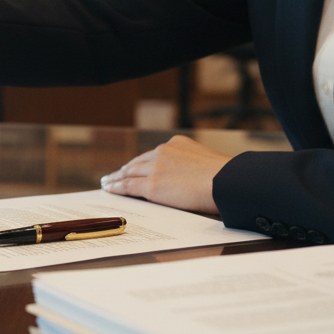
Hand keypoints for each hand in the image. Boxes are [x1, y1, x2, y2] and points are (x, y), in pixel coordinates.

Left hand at [99, 134, 228, 213]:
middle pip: (138, 162)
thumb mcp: (208, 162)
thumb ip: (195, 165)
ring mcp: (155, 168)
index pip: (153, 155)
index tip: (133, 166)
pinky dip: (117, 187)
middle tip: (114, 175)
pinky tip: (110, 189)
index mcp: (177, 144)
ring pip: (129, 172)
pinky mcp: (151, 185)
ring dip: (117, 178)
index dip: (141, 162)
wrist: (226, 182)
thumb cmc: (226, 177)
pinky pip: (128, 186)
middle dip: (125, 169)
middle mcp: (163, 152)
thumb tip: (196, 176)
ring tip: (108, 182)